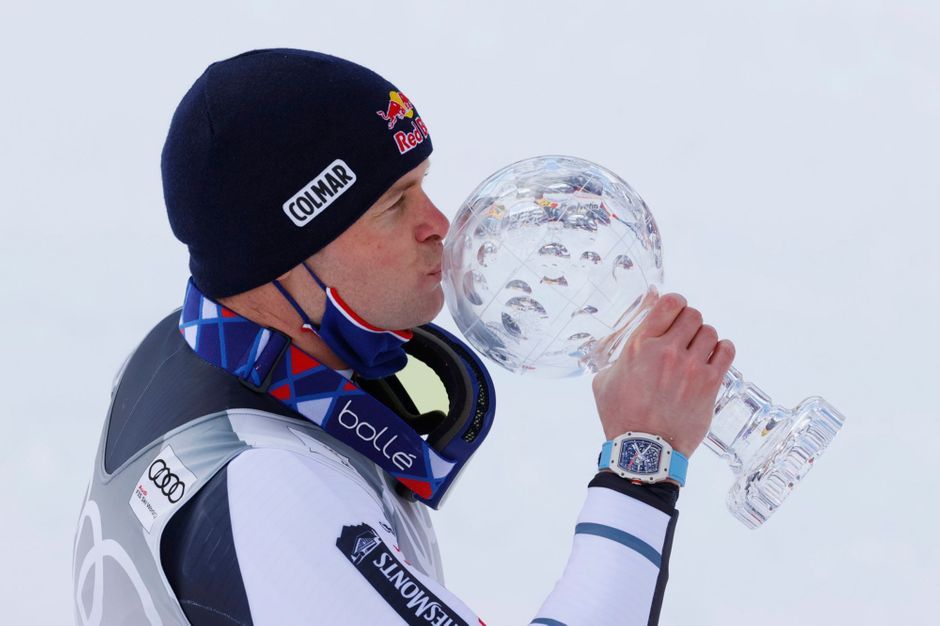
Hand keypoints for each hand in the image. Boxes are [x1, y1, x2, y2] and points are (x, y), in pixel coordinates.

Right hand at [592, 293, 734, 457]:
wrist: (643, 450)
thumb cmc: (620, 416)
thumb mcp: (604, 380)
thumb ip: (618, 355)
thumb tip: (628, 347)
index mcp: (640, 345)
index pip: (670, 303)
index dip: (675, 304)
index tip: (674, 314)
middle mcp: (667, 352)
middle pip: (693, 315)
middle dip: (689, 323)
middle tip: (684, 337)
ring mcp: (691, 368)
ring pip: (710, 332)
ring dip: (704, 339)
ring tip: (697, 353)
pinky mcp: (709, 384)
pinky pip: (726, 351)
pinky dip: (721, 351)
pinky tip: (712, 359)